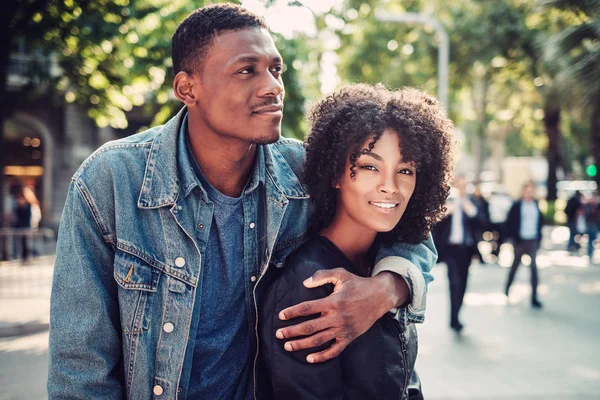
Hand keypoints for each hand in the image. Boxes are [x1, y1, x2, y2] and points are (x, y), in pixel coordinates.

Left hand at [275, 268, 403, 362]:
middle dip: (292, 332)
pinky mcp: (349, 338)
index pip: (307, 308)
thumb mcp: (341, 274)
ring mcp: (343, 329)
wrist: (380, 297)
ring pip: (318, 340)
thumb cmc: (358, 284)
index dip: (292, 312)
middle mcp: (337, 317)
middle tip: (278, 334)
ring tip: (287, 346)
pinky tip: (309, 359)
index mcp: (333, 301)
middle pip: (309, 327)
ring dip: (301, 345)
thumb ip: (322, 276)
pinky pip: (334, 351)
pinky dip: (322, 356)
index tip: (281, 316)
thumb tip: (305, 283)